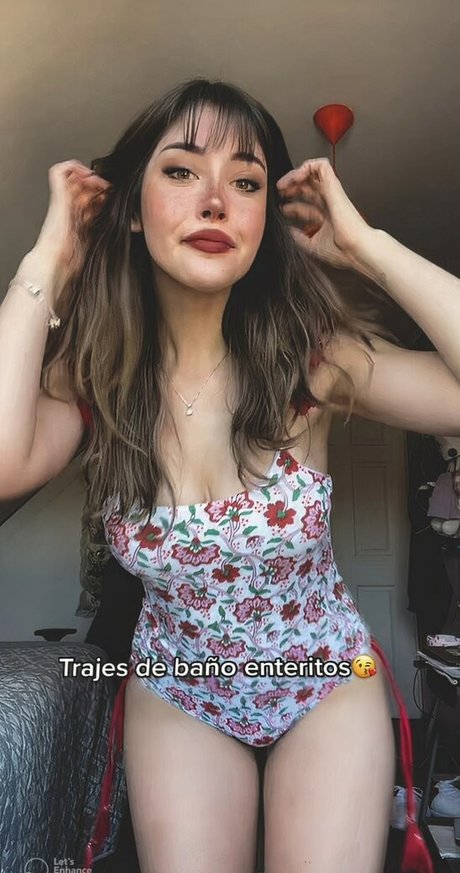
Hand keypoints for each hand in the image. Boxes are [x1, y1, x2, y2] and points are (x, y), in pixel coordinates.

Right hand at [34, 159, 111, 285]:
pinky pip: (59, 171)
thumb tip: (131, 220)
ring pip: (73, 174)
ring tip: (99, 182)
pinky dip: (73, 167)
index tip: (115, 196)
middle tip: (110, 189)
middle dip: (99, 182)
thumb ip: (107, 225)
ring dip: (88, 174)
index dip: (104, 192)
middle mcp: (70, 206)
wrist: (58, 258)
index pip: (91, 196)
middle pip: (84, 183)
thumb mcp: (98, 237)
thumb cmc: (75, 255)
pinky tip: (86, 175)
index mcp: (79, 216)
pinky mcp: (57, 195)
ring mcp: (63, 199)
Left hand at [277, 157, 374, 270]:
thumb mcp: (312, 246)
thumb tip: (289, 230)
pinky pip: (320, 165)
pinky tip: (295, 178)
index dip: (291, 205)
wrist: (356, 248)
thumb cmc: (342, 250)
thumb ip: (299, 237)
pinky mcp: (333, 185)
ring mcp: (331, 193)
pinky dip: (305, 167)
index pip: (306, 206)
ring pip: (312, 173)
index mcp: (326, 217)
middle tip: (279, 193)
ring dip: (295, 175)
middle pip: (307, 188)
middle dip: (290, 187)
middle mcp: (329, 203)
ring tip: (283, 184)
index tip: (281, 209)